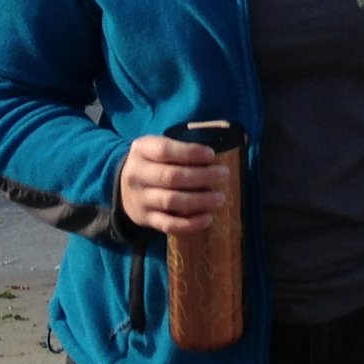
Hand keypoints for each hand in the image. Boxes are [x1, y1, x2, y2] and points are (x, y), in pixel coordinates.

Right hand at [118, 135, 233, 234]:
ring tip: (220, 198)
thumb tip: (240, 138)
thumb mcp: (161, 146)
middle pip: (171, 177)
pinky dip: (189, 224)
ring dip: (199, 200)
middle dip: (201, 176)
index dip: (190, 153)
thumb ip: (190, 143)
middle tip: (224, 174)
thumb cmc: (155, 162)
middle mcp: (137, 174)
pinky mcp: (145, 219)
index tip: (212, 155)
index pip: (164, 150)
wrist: (123, 187)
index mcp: (142, 149)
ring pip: (171, 201)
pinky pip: (168, 224)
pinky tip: (208, 219)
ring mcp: (140, 198)